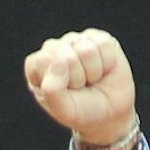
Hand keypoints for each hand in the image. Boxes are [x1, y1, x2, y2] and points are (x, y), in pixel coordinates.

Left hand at [25, 30, 138, 147]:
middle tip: (81, 87)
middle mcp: (54, 50)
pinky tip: (103, 69)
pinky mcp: (95, 37)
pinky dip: (107, 62)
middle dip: (77, 78)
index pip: (40, 62)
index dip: (58, 81)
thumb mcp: (65, 111)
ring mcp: (74, 41)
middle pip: (65, 56)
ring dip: (93, 72)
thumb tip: (61, 60)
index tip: (65, 93)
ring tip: (91, 79)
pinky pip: (103, 45)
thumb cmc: (83, 111)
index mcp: (37, 67)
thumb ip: (52, 90)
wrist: (111, 112)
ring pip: (86, 49)